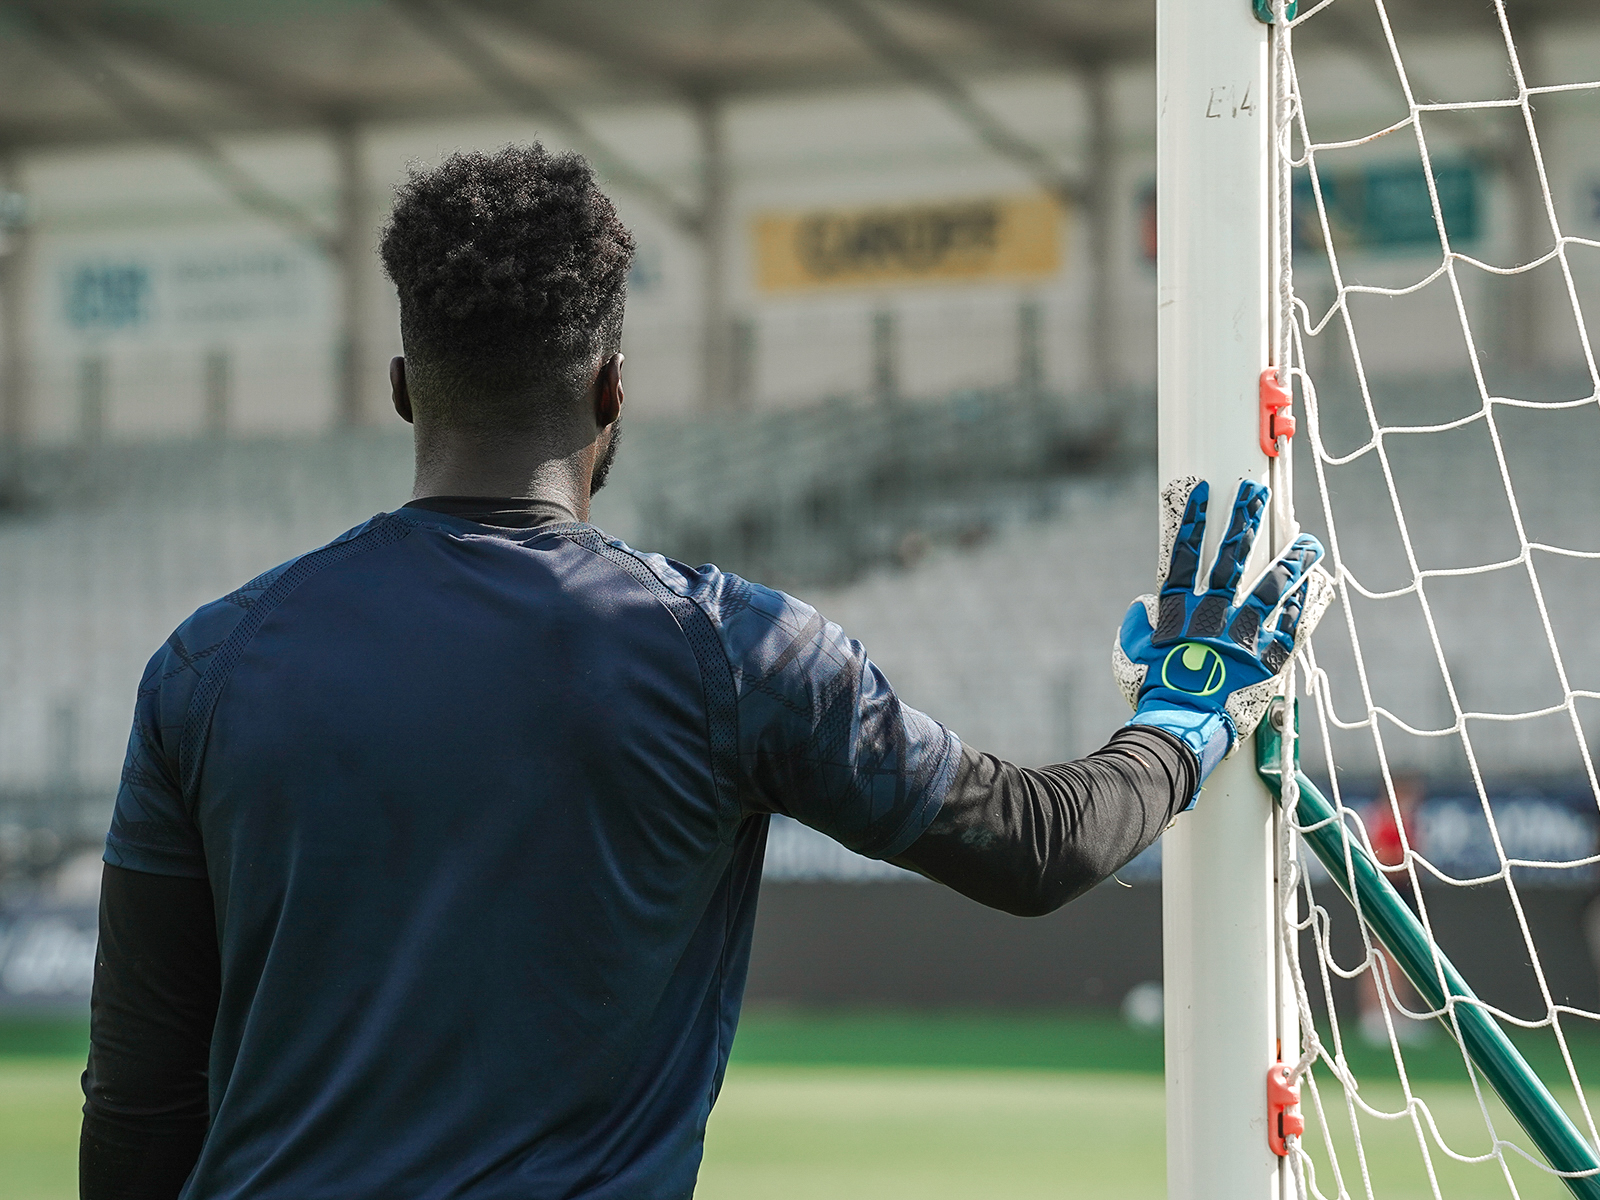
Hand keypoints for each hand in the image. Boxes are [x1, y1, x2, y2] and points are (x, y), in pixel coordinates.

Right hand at [1113, 476, 1332, 797]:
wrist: (1181, 729)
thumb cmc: (1153, 694)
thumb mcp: (1130, 656)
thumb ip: (1137, 626)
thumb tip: (1143, 605)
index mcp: (1178, 611)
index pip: (1185, 554)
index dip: (1192, 520)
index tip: (1202, 490)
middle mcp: (1212, 615)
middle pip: (1231, 558)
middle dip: (1244, 521)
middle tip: (1255, 492)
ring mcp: (1243, 636)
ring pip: (1272, 587)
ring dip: (1291, 560)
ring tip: (1310, 540)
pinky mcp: (1268, 660)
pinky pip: (1293, 626)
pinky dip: (1308, 605)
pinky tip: (1322, 585)